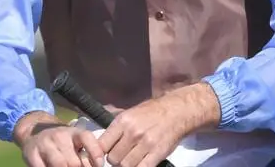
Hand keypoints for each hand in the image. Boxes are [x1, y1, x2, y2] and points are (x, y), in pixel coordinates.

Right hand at [14, 112, 104, 166]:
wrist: (34, 131)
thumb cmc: (61, 142)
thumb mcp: (73, 143)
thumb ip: (84, 154)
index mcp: (74, 133)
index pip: (87, 138)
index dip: (95, 153)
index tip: (99, 165)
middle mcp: (60, 136)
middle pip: (73, 162)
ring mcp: (45, 144)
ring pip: (60, 165)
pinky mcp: (32, 153)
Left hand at [97, 83, 220, 166]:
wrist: (176, 111)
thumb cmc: (151, 112)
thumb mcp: (130, 112)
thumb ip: (115, 126)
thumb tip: (98, 138)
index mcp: (123, 121)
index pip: (102, 144)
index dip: (101, 152)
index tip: (104, 154)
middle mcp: (132, 132)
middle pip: (113, 159)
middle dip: (115, 161)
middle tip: (121, 157)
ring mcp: (145, 144)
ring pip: (125, 166)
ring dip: (126, 166)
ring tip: (131, 160)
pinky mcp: (157, 154)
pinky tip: (140, 163)